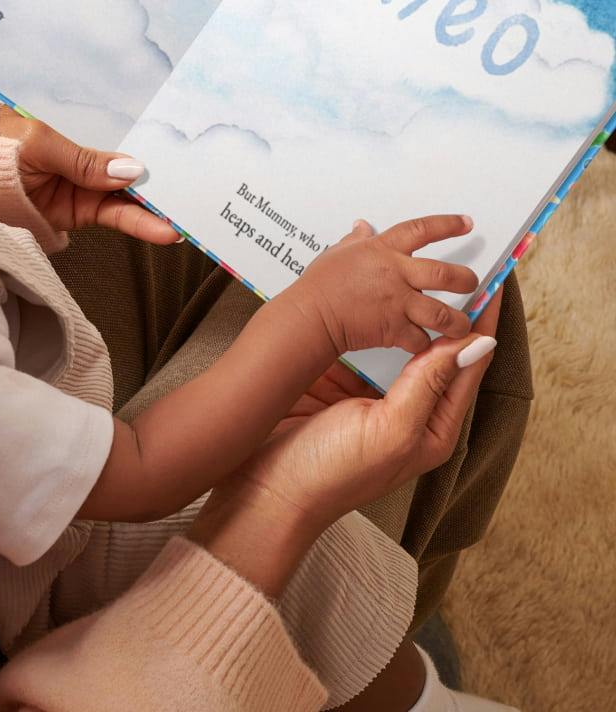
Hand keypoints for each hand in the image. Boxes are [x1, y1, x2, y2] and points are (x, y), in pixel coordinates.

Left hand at [0, 108, 179, 244]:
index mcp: (71, 135)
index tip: (182, 160)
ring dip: (155, 210)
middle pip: (127, 173)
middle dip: (161, 183)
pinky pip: (113, 218)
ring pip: (126, 199)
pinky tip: (162, 231)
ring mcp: (79, 189)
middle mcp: (80, 162)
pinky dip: (138, 225)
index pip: (117, 143)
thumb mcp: (38, 144)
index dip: (148, 152)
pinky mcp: (75, 215)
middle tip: (197, 193)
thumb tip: (133, 169)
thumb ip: (85, 160)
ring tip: (186, 220)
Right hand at [242, 292, 500, 529]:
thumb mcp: (390, 429)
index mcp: (431, 427)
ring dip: (402, 310)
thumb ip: (430, 384)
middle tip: (453, 268)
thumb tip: (475, 344)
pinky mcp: (334, 382)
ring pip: (395, 342)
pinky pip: (357, 343)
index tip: (490, 285)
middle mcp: (405, 409)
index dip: (481, 324)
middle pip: (436, 351)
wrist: (266, 489)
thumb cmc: (332, 473)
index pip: (468, 365)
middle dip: (445, 312)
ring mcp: (368, 394)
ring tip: (410, 272)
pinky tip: (364, 296)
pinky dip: (364, 319)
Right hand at [284, 215, 479, 357]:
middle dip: (466, 280)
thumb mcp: (338, 252)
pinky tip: (426, 344)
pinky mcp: (395, 329)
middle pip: (447, 274)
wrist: (311, 315)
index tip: (466, 222)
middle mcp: (397, 274)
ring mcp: (399, 303)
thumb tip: (362, 227)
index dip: (448, 224)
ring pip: (444, 313)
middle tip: (472, 283)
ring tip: (462, 325)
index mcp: (384, 251)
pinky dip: (425, 343)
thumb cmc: (320, 284)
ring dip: (458, 322)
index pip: (422, 230)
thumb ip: (356, 240)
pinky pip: (421, 338)